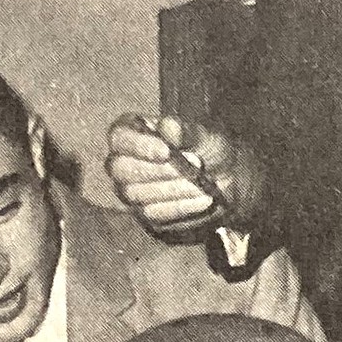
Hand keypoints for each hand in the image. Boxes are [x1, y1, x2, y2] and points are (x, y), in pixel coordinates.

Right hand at [105, 114, 252, 228]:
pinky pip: (154, 213)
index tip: (166, 151)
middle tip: (191, 168)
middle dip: (158, 170)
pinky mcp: (143, 214)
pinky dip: (181, 206)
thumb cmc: (203, 147)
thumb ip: (185, 130)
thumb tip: (169, 128)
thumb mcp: (202, 133)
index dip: (139, 145)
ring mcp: (128, 190)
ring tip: (201, 185)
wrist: (221, 175)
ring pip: (137, 194)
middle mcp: (121, 162)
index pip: (120, 137)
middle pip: (122, 169)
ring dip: (173, 189)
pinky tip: (202, 199)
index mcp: (129, 132)